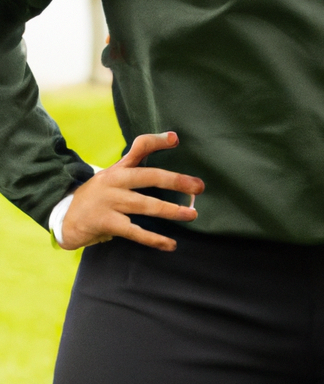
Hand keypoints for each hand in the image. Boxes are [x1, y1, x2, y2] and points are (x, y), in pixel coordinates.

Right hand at [61, 132, 204, 251]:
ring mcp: (110, 202)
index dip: (157, 142)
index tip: (175, 139)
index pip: (139, 148)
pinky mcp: (106, 223)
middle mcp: (115, 181)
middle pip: (148, 176)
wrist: (64, 217)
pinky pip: (134, 232)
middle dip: (175, 181)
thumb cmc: (100, 193)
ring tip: (191, 214)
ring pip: (145, 205)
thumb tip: (174, 139)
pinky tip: (170, 244)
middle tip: (199, 187)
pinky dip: (154, 239)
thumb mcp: (115, 173)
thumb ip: (139, 158)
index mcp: (119, 168)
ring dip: (170, 211)